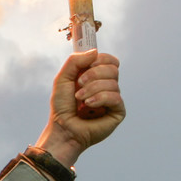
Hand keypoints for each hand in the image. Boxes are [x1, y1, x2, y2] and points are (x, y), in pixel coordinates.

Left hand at [35, 50, 124, 167]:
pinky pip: (116, 97)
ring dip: (92, 89)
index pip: (110, 60)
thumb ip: (75, 61)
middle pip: (113, 68)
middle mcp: (107, 87)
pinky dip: (100, 98)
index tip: (85, 68)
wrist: (62, 128)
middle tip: (79, 85)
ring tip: (80, 99)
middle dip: (93, 74)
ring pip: (113, 82)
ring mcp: (114, 99)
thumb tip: (96, 52)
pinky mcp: (118, 112)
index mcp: (97, 77)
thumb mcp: (63, 78)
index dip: (100, 60)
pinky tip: (88, 105)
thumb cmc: (62, 106)